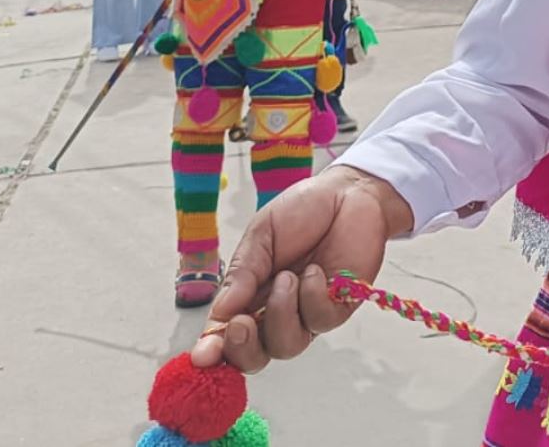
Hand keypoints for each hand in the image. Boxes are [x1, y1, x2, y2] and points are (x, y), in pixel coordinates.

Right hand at [192, 165, 411, 372]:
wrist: (347, 192)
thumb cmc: (302, 212)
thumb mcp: (261, 236)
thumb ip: (241, 274)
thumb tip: (219, 314)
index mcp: (249, 295)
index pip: (226, 335)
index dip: (213, 350)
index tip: (202, 356)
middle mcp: (276, 311)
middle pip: (254, 356)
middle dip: (243, 348)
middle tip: (240, 323)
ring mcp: (307, 313)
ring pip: (287, 345)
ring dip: (280, 314)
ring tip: (288, 277)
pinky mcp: (338, 307)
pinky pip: (320, 321)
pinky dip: (312, 296)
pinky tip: (315, 271)